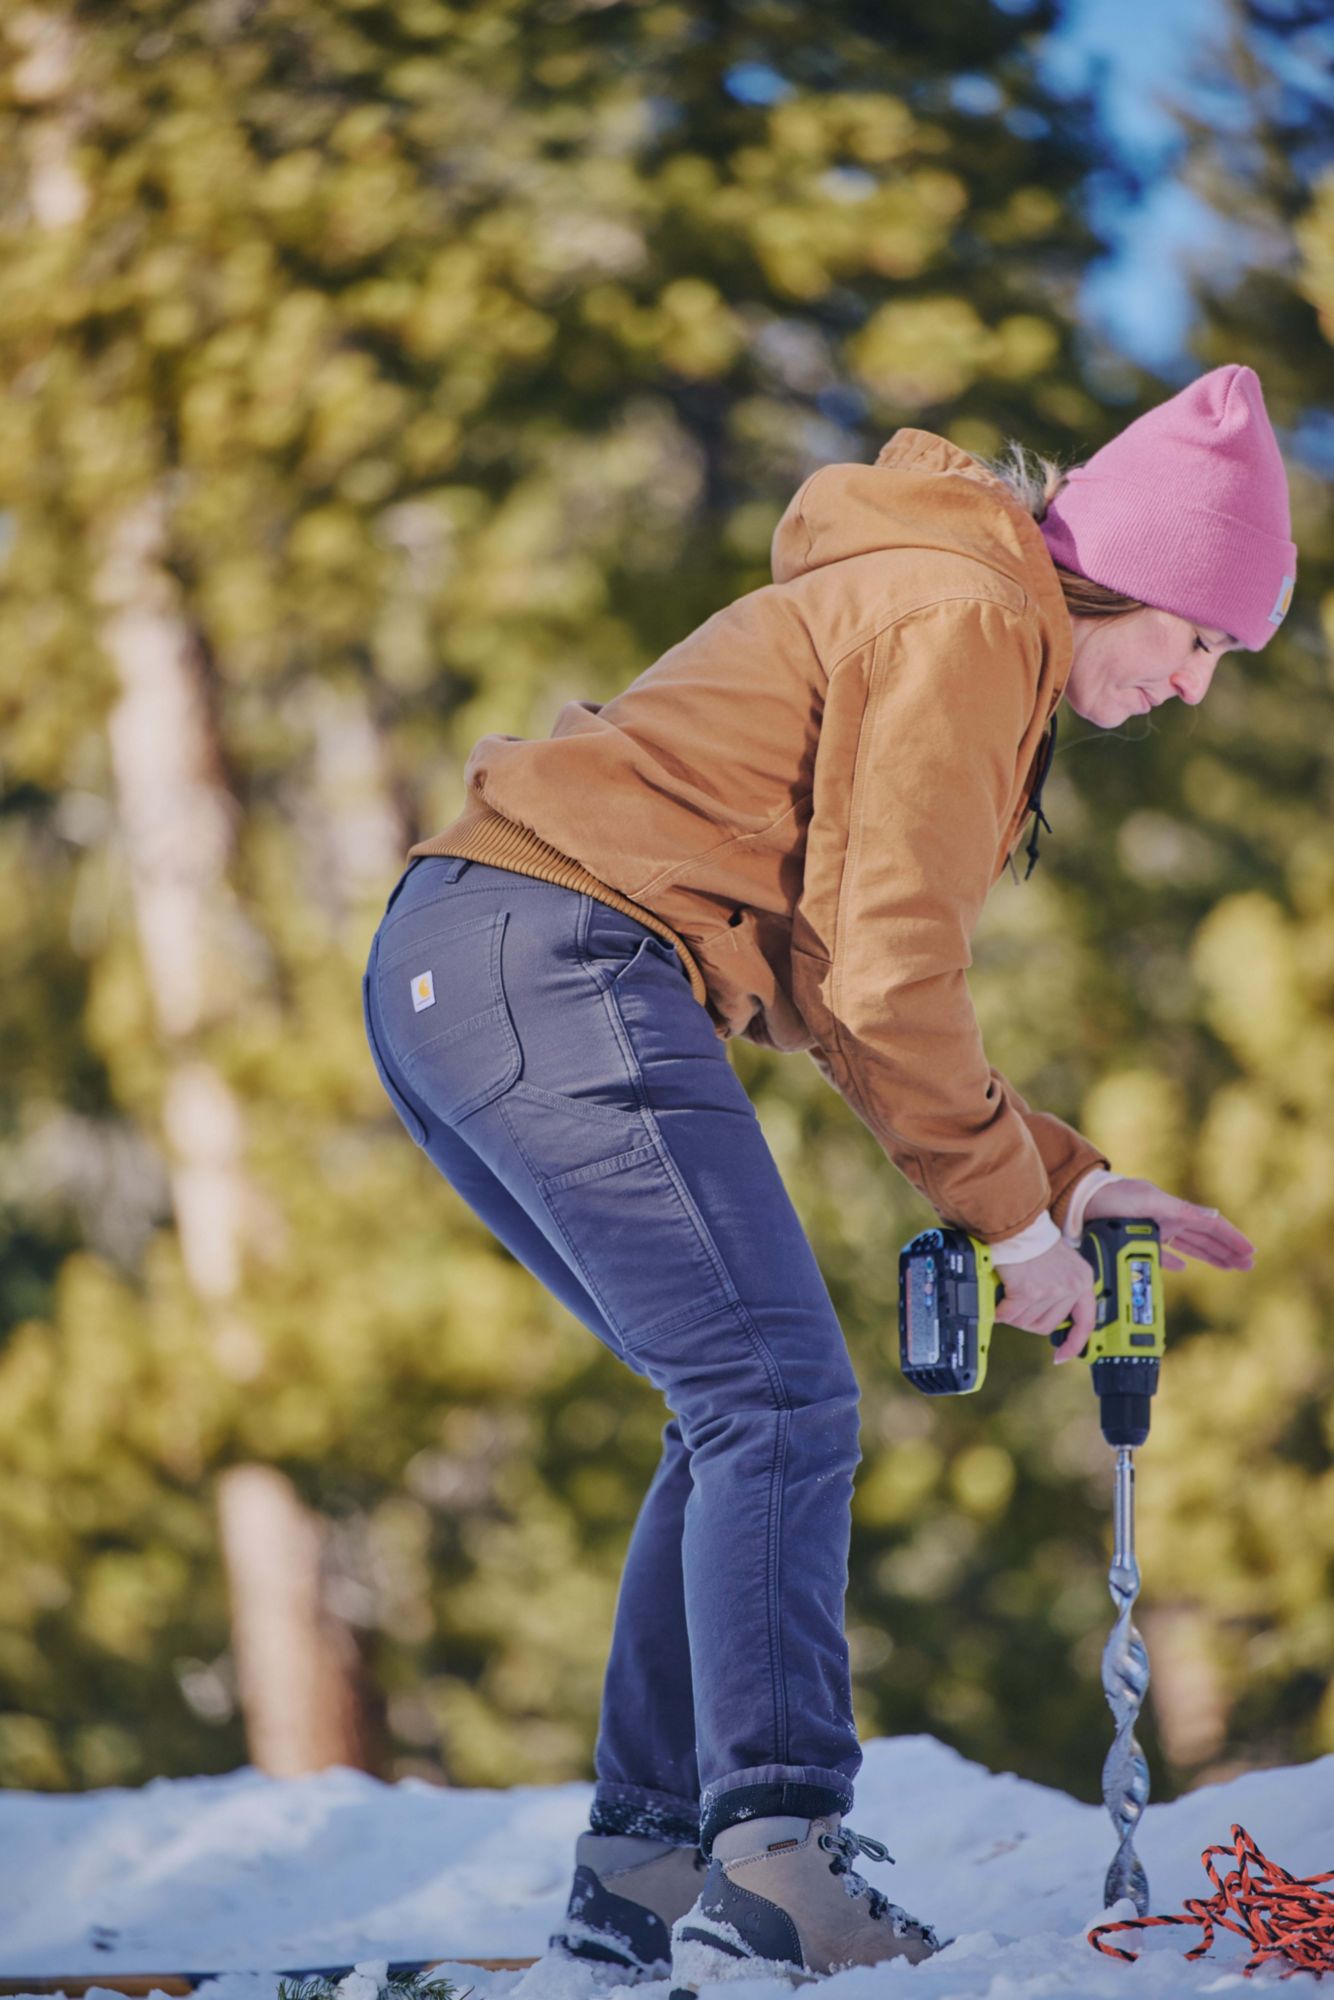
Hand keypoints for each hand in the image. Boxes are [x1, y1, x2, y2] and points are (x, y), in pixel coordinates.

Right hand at [992, 1238, 1096, 1361]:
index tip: (1062, 1356)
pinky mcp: (1028, 1291)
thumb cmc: (1033, 1238)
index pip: (1085, 1322)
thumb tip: (1047, 1313)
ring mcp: (1050, 1290)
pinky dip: (999, 1310)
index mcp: (1082, 1280)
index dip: (1074, 1343)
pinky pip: (1009, 1314)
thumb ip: (1062, 1287)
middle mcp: (1071, 1287)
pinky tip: (997, 1300)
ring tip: (1007, 1296)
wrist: (1017, 1224)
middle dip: (1028, 1320)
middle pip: (1047, 1325)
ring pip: (1026, 1321)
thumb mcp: (1061, 1262)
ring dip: (1012, 1313)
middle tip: (1016, 1306)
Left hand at [1082, 1177, 1254, 1273]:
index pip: (1212, 1225)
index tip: (1250, 1252)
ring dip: (1210, 1257)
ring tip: (1229, 1267)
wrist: (1079, 1202)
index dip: (1232, 1238)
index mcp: (1174, 1210)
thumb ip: (1179, 1211)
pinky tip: (1184, 1269)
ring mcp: (1154, 1230)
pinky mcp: (1137, 1240)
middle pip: (1205, 1238)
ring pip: (1190, 1246)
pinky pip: (1163, 1253)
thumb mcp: (1148, 1202)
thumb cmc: (1114, 1198)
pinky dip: (1174, 1262)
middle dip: (1227, 1251)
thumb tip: (1213, 1215)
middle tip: (1248, 1265)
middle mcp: (1168, 1220)